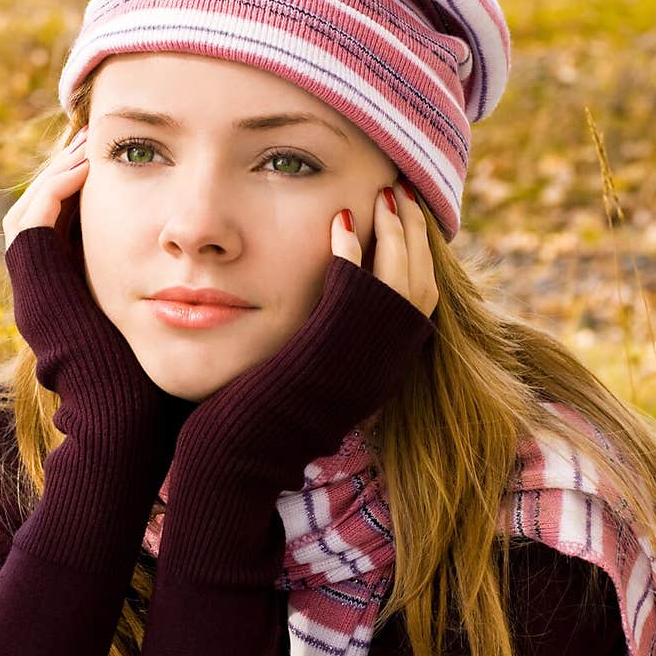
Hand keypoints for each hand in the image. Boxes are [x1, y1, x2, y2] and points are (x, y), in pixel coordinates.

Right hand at [2, 126, 195, 451]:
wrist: (129, 422)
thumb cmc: (161, 383)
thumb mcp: (175, 327)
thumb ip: (183, 293)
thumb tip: (224, 256)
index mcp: (79, 299)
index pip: (74, 227)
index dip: (92, 190)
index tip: (130, 158)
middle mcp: (50, 293)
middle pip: (48, 213)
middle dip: (72, 171)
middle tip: (100, 138)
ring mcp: (36, 291)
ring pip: (32, 211)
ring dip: (61, 172)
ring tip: (93, 143)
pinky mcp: (34, 289)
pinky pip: (29, 224)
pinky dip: (53, 190)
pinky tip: (88, 166)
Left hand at [159, 178, 437, 583]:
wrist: (233, 461)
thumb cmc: (250, 419)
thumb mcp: (297, 375)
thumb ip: (316, 341)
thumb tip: (315, 308)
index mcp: (376, 373)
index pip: (417, 303)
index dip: (417, 258)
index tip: (407, 219)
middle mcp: (380, 371)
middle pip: (423, 287)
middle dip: (417, 236)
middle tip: (406, 193)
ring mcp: (361, 366)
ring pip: (402, 284)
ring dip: (398, 235)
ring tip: (386, 195)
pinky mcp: (329, 356)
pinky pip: (356, 294)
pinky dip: (354, 253)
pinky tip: (341, 220)